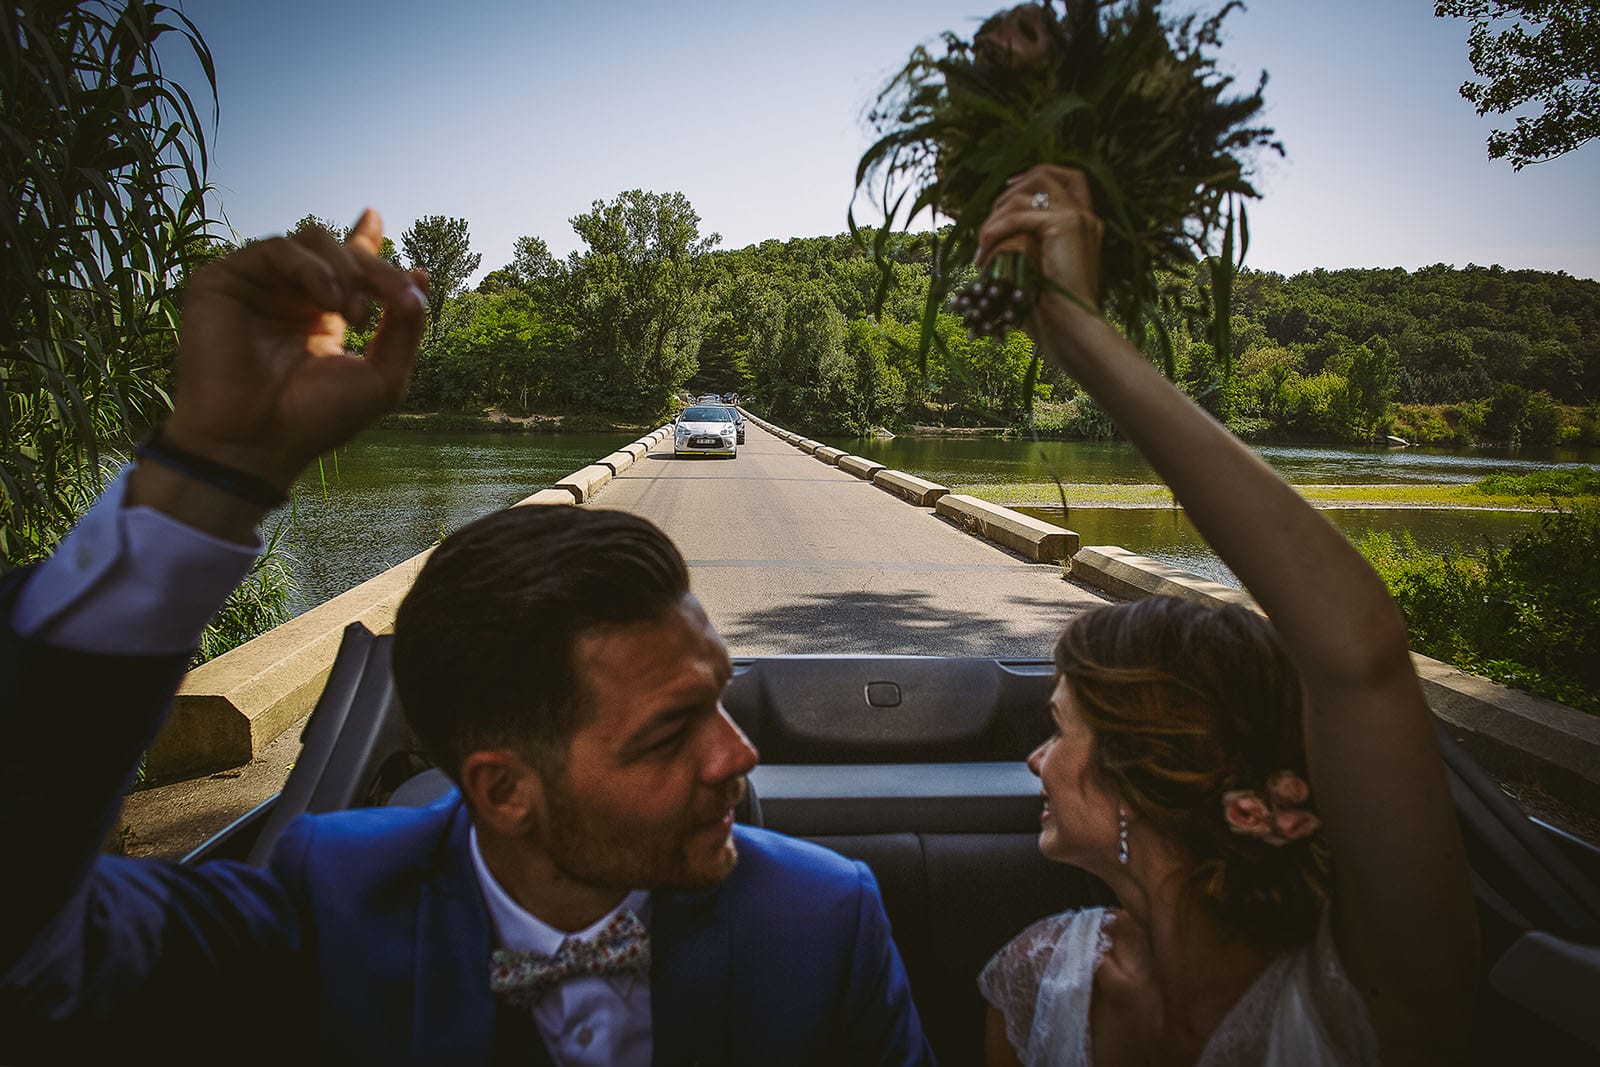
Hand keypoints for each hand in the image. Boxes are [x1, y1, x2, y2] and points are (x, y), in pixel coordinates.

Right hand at [162, 209, 426, 488]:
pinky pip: (277, 249)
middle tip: (396, 303)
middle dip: (378, 270)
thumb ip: (405, 328)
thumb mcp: (383, 377)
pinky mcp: (223, 280)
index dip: (364, 241)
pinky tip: (328, 302)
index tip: (375, 219)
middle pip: (341, 251)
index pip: (346, 265)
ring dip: (348, 271)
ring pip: (311, 239)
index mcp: (322, 316)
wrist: (257, 444)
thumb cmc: (317, 420)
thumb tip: (419, 277)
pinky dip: (312, 268)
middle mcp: (289, 296)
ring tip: (356, 314)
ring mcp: (256, 286)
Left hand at [974, 165, 1104, 347]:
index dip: (1035, 175)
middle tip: (987, 225)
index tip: (1009, 189)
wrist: (1071, 327)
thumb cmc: (1051, 310)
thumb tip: (995, 231)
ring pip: (1024, 195)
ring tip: (982, 245)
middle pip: (1043, 174)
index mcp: (1084, 223)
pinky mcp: (1065, 224)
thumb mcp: (1039, 268)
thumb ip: (1029, 243)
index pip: (1067, 177)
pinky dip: (994, 231)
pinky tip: (983, 252)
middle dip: (1008, 193)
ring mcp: (1078, 216)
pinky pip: (1017, 216)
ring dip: (994, 217)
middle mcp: (1085, 215)